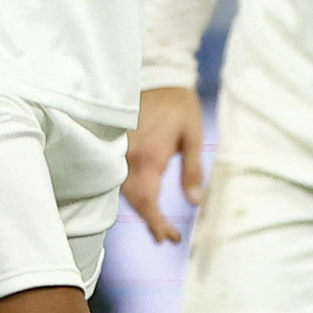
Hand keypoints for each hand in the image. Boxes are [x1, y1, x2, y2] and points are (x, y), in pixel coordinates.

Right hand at [123, 86, 206, 243]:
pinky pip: (119, 175)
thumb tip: (195, 202)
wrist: (158, 74)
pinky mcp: (117, 143)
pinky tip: (142, 196)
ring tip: (157, 222)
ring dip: (140, 207)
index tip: (171, 238)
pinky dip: (131, 191)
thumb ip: (193, 170)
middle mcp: (130, 157)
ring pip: (124, 190)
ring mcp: (120, 150)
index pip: (148, 202)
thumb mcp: (194, 136)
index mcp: (150, 157)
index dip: (157, 224)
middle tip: (166, 236)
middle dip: (150, 221)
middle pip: (135, 200)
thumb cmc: (179, 104)